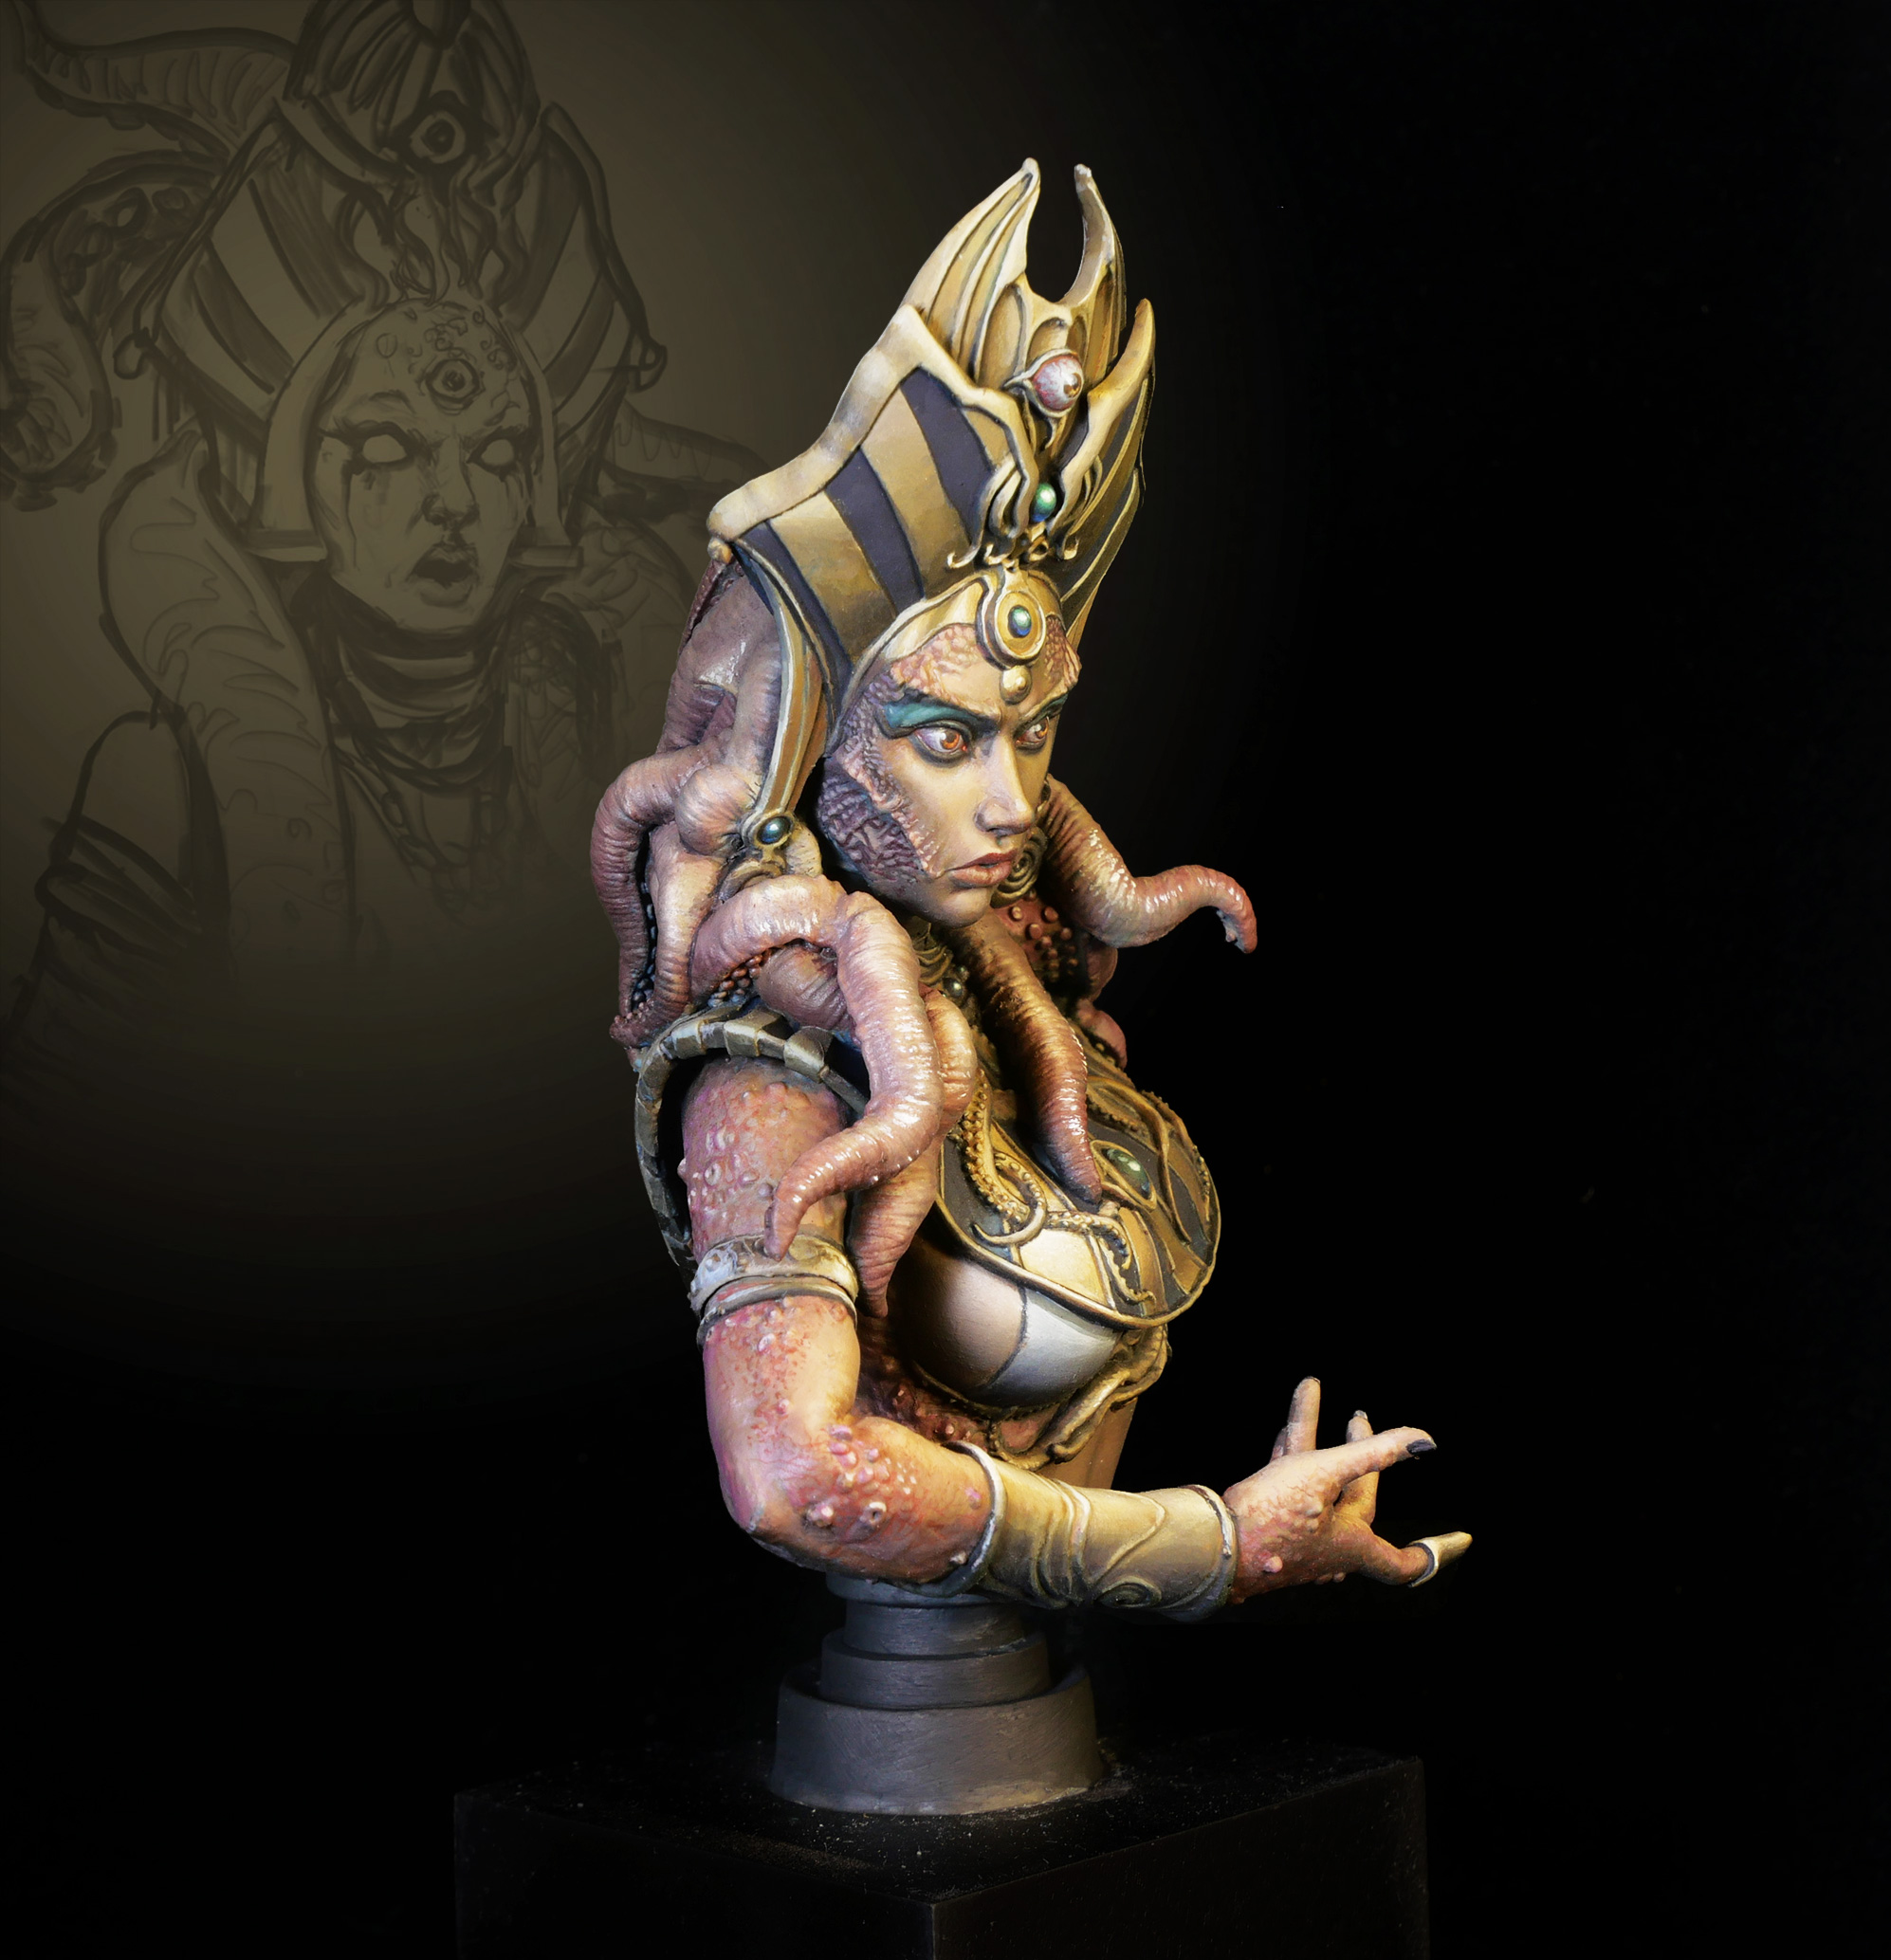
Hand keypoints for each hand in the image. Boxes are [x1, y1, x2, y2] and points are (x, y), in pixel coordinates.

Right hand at [1222, 1377, 1464, 1600]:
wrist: (1211, 1543)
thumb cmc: (1273, 1517)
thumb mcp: (1327, 1473)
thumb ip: (1374, 1453)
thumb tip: (1424, 1440)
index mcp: (1350, 1545)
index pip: (1399, 1561)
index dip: (1428, 1552)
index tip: (1457, 1543)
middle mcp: (1327, 1549)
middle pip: (1355, 1501)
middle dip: (1360, 1456)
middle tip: (1359, 1418)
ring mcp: (1296, 1541)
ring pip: (1317, 1488)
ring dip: (1316, 1442)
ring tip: (1309, 1393)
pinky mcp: (1267, 1528)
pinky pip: (1288, 1489)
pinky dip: (1290, 1458)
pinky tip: (1282, 1428)